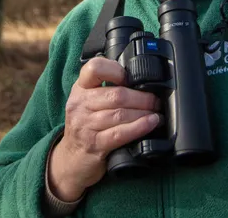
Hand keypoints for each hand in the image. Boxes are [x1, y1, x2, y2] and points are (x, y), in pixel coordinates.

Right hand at [48, 57, 160, 201]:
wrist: (71, 160)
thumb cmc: (85, 127)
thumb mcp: (88, 102)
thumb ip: (105, 89)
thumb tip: (138, 81)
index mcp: (80, 89)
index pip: (95, 68)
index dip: (117, 70)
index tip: (133, 78)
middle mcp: (80, 104)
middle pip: (117, 94)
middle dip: (142, 98)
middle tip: (156, 101)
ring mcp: (85, 125)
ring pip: (121, 114)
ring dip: (144, 113)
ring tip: (156, 113)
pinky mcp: (94, 144)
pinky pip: (120, 133)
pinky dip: (139, 127)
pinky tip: (150, 124)